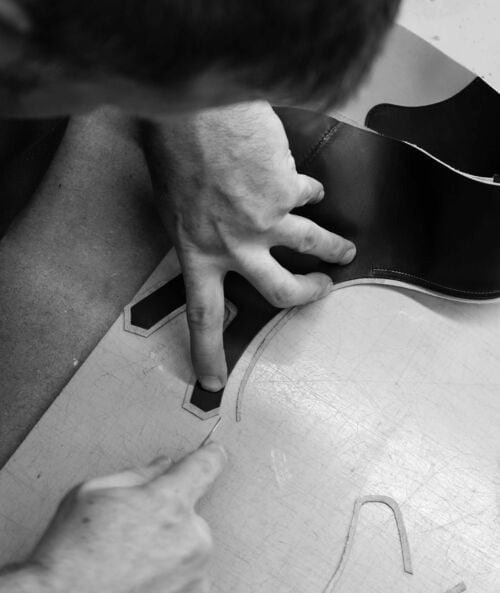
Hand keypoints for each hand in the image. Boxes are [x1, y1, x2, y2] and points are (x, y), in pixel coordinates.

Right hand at [6, 443, 225, 592]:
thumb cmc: (69, 556)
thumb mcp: (92, 492)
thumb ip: (138, 474)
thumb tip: (162, 466)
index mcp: (168, 502)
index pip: (205, 465)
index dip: (210, 455)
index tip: (215, 452)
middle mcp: (190, 538)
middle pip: (191, 512)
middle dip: (169, 515)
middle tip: (133, 530)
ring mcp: (194, 575)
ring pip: (189, 547)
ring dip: (170, 549)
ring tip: (130, 561)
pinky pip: (188, 577)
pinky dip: (170, 577)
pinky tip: (139, 579)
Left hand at [143, 101, 355, 391]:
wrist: (193, 106)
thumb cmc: (172, 149)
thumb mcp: (172, 204)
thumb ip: (198, 230)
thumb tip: (219, 240)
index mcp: (197, 251)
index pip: (202, 315)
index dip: (208, 352)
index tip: (212, 383)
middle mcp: (235, 245)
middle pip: (280, 291)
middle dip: (306, 295)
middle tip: (320, 291)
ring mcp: (266, 221)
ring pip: (314, 245)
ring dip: (333, 249)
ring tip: (345, 251)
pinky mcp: (288, 190)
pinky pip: (309, 195)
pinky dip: (313, 192)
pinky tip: (313, 188)